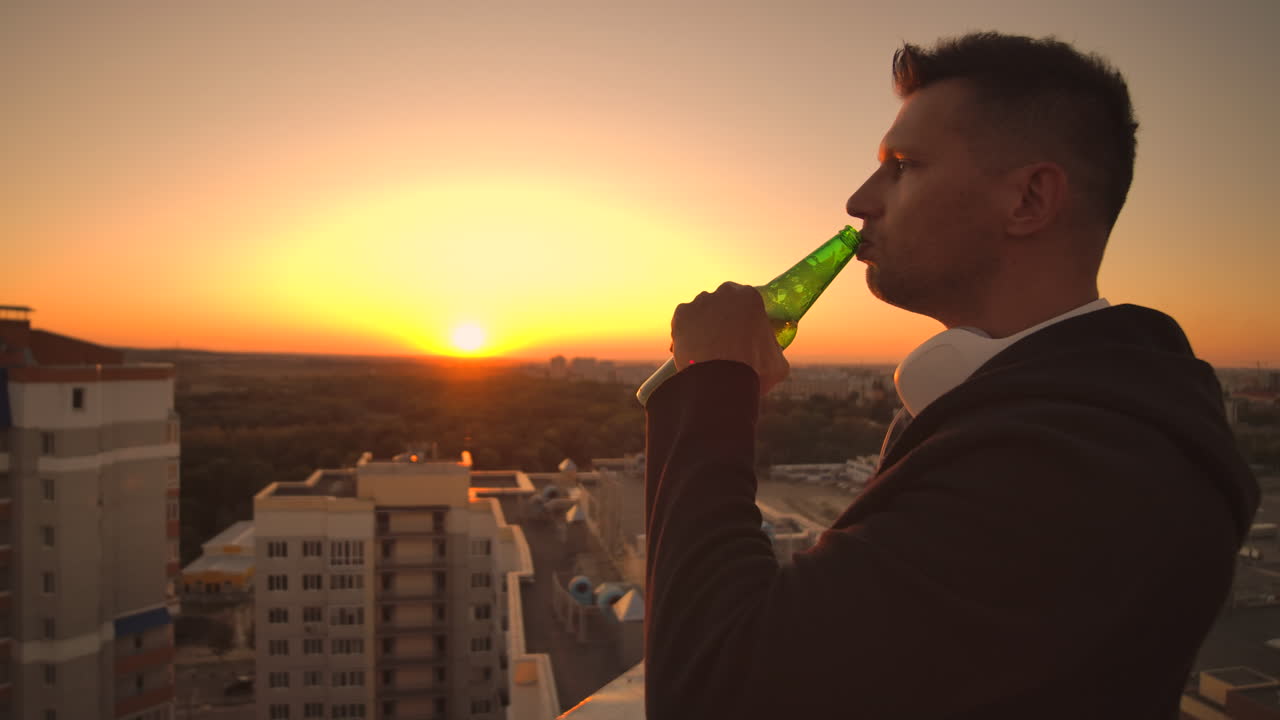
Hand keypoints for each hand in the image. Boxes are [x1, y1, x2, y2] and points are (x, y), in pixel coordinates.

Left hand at [670, 281, 789, 394]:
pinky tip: (691, 352)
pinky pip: (683, 323)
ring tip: (705, 351)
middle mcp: (724, 293)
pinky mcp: (681, 315)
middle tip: (723, 343)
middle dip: (722, 319)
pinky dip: (685, 335)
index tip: (742, 334)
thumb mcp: (778, 361)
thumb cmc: (754, 371)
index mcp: (750, 297)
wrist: (721, 382)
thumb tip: (772, 354)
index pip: (746, 303)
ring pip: (701, 312)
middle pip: (722, 304)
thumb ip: (773, 349)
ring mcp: (700, 302)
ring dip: (703, 326)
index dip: (743, 320)